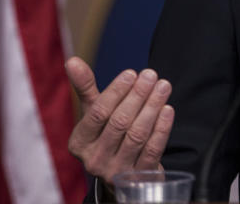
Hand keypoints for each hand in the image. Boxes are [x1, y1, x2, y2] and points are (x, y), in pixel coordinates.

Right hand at [65, 56, 174, 184]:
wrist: (123, 173)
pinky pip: (152, 150)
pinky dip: (162, 128)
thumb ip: (85, 88)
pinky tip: (168, 109)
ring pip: (137, 135)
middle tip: (151, 75)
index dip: (116, 91)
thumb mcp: (93, 113)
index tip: (132, 73)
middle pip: (120, 122)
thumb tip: (72, 60)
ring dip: (152, 107)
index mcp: (79, 142)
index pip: (98, 113)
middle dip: (138, 96)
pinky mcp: (138, 179)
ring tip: (163, 86)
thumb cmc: (107, 133)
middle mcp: (94, 159)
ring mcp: (116, 171)